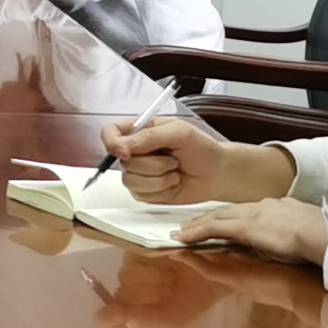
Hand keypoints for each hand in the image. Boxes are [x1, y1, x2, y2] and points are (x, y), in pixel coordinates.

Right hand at [104, 117, 295, 208]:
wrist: (217, 173)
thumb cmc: (202, 148)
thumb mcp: (179, 132)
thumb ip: (150, 136)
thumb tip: (123, 146)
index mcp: (140, 132)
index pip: (110, 133)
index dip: (112, 143)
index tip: (126, 151)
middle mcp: (135, 153)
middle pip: (122, 163)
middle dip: (152, 164)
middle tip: (173, 159)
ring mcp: (139, 174)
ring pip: (131, 181)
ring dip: (159, 178)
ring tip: (175, 171)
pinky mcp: (145, 192)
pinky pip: (141, 195)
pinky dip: (162, 190)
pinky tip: (174, 184)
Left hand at [173, 197, 327, 264]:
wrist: (322, 231)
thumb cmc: (320, 234)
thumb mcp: (303, 228)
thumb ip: (291, 230)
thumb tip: (287, 235)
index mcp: (275, 207)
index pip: (245, 211)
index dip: (229, 216)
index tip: (219, 220)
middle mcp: (259, 207)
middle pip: (226, 211)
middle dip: (207, 217)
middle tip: (189, 223)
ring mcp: (250, 216)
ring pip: (215, 218)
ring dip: (196, 225)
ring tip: (180, 231)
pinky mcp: (243, 227)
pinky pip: (212, 229)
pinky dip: (196, 233)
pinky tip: (184, 238)